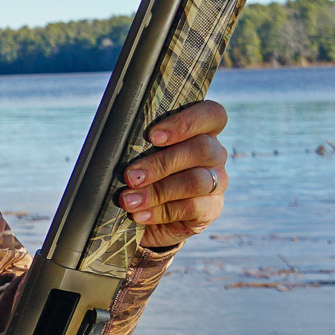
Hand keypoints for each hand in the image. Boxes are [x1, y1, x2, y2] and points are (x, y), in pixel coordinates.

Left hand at [119, 99, 228, 248]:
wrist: (145, 220)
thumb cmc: (139, 178)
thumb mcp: (137, 158)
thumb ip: (137, 146)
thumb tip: (116, 142)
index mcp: (199, 132)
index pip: (212, 115)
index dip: (186, 122)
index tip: (152, 136)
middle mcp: (214, 154)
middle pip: (203, 148)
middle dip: (161, 162)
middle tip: (130, 176)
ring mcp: (217, 182)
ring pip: (196, 180)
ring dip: (157, 190)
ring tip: (128, 200)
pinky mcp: (211, 209)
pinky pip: (192, 208)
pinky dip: (161, 212)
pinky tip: (140, 215)